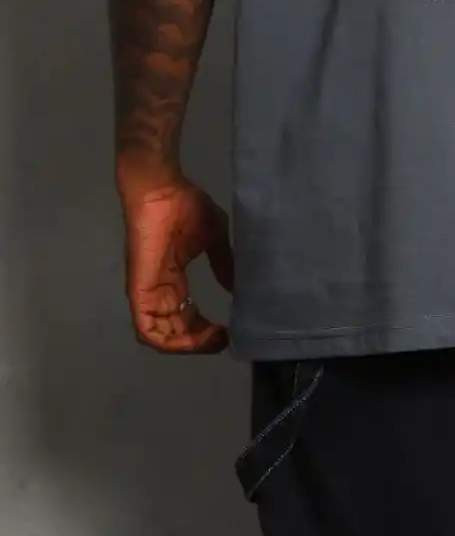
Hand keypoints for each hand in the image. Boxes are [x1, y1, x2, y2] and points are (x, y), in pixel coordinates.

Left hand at [120, 176, 233, 352]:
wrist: (161, 190)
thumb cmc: (185, 206)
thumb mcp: (213, 237)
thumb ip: (223, 262)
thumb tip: (235, 288)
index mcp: (173, 280)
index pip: (186, 317)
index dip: (206, 329)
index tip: (229, 330)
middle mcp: (160, 292)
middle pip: (175, 332)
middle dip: (201, 342)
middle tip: (225, 339)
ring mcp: (148, 293)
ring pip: (161, 337)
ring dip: (188, 345)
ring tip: (214, 339)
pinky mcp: (139, 292)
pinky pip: (147, 330)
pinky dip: (169, 341)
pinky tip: (194, 338)